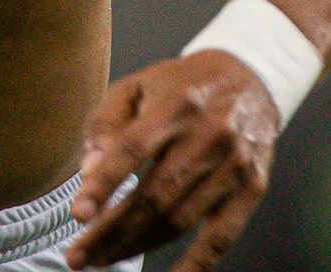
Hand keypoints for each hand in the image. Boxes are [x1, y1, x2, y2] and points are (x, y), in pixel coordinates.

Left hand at [66, 50, 277, 271]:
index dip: (104, 184)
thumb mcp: (137, 86)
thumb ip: (106, 124)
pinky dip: (195, 265)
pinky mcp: (252, 188)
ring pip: (180, 220)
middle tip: (78, 256)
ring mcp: (234, 165)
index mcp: (175, 104)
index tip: (77, 215)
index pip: (133, 149)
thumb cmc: (182, 86)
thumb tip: (88, 172)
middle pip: (154, 196)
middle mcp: (209, 135)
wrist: (251, 78)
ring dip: (136, 246)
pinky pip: (221, 238)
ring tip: (102, 259)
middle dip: (111, 231)